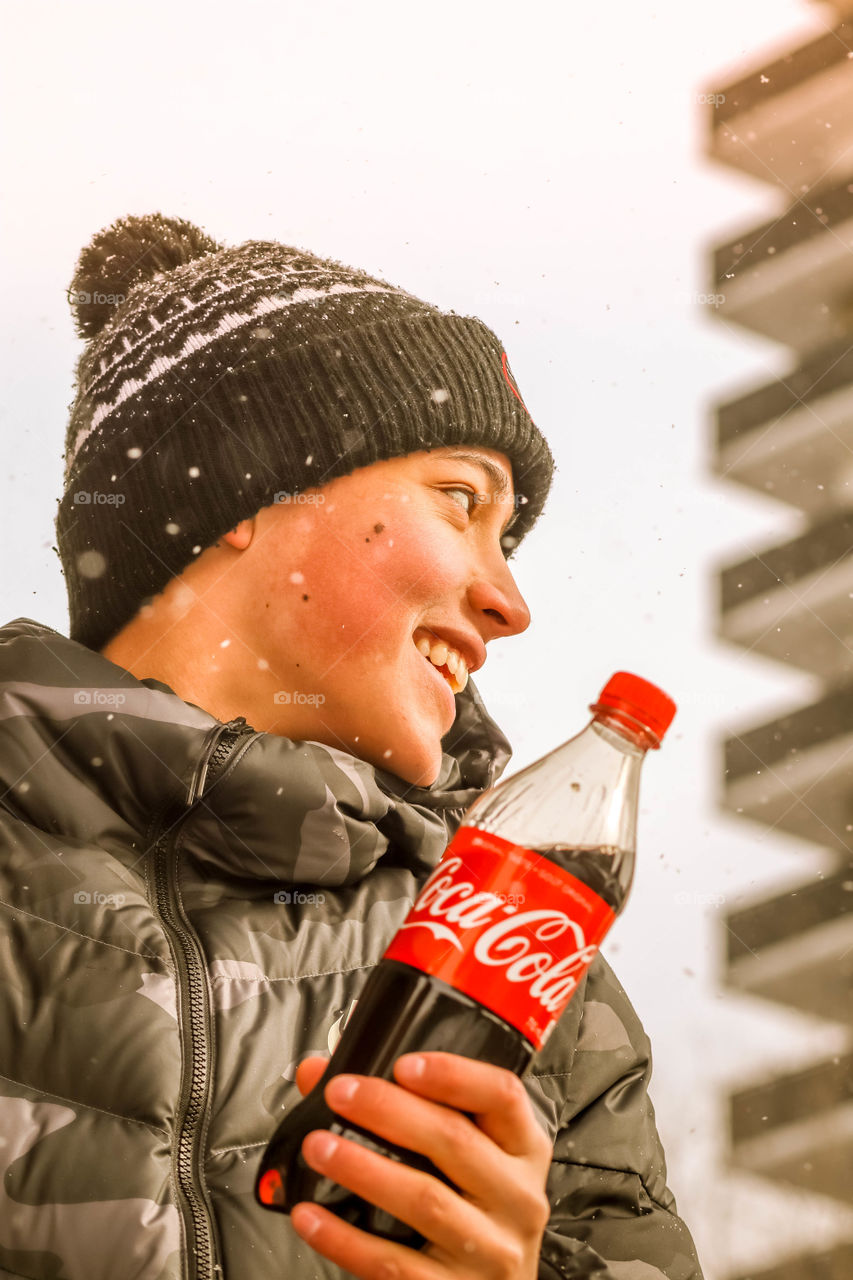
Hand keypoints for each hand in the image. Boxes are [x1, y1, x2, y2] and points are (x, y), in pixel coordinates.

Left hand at [291, 1051, 552, 1279]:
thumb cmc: (477, 1212)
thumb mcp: (467, 1157)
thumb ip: (403, 1107)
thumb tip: (318, 1073)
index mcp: (522, 1149)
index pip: (502, 1095)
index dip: (453, 1074)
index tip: (404, 1064)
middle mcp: (516, 1196)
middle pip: (455, 1140)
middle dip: (389, 1111)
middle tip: (341, 1094)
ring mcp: (490, 1249)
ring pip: (425, 1199)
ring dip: (363, 1168)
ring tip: (320, 1147)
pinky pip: (393, 1263)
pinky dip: (345, 1238)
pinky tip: (312, 1216)